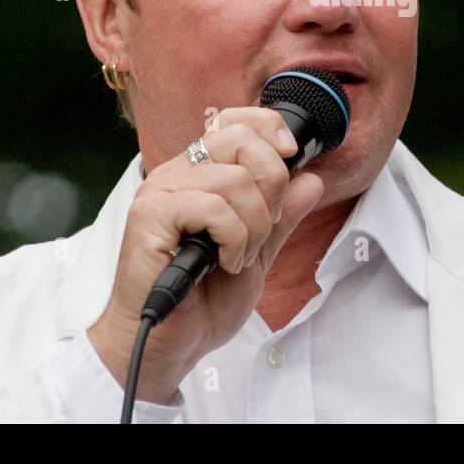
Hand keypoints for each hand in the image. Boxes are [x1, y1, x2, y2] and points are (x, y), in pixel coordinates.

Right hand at [87, 107, 324, 403]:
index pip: (233, 121)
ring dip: (253, 226)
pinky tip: (225, 262)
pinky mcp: (150, 215)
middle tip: (267, 225)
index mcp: (198, 174)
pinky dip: (233, 238)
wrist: (169, 343)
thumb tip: (312, 179)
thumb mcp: (257, 251)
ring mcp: (160, 192)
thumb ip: (282, 216)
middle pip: (239, 139)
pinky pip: (213, 207)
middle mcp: (176, 174)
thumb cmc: (202, 300)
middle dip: (271, 183)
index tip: (292, 155)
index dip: (268, 127)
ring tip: (240, 256)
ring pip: (233, 180)